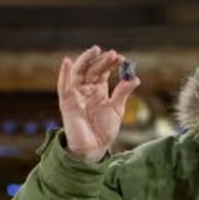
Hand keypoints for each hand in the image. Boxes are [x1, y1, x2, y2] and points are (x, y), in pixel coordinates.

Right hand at [57, 47, 139, 162]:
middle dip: (102, 60)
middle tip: (113, 54)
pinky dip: (64, 73)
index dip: (111, 63)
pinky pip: (63, 86)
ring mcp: (76, 94)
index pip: (103, 71)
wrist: (94, 149)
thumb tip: (135, 77)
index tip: (122, 59)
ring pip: (78, 72)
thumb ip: (123, 93)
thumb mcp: (117, 110)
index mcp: (98, 90)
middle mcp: (86, 89)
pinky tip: (67, 61)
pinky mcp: (67, 102)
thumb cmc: (104, 131)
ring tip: (95, 51)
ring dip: (85, 60)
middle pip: (92, 69)